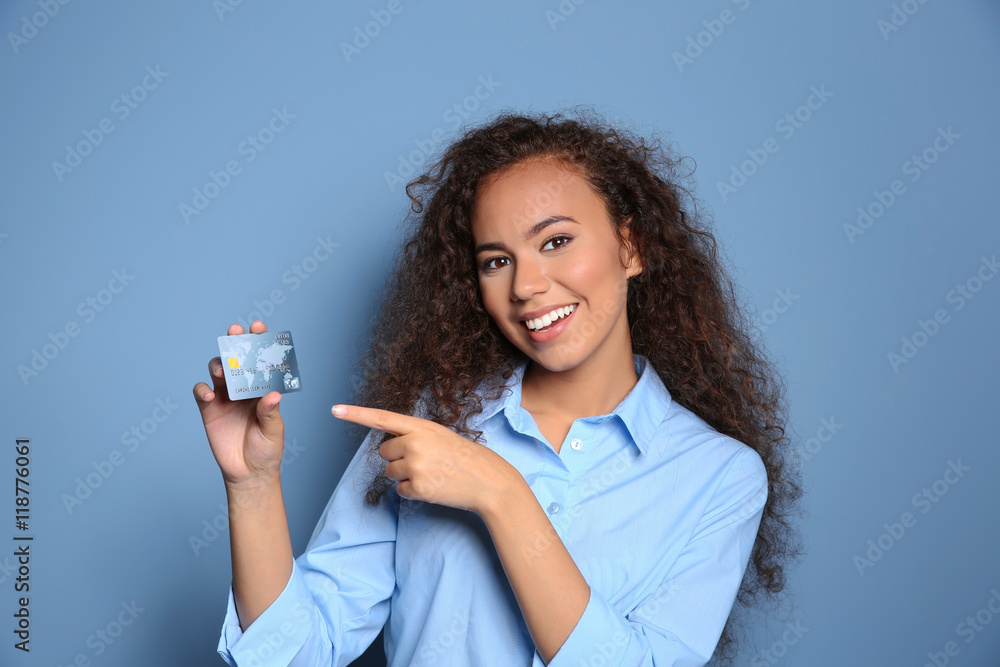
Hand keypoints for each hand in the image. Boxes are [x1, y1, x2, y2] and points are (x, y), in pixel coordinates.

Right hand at [193, 321, 284, 487]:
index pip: (261, 361)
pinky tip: (209, 393)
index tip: (258, 328)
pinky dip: (202, 388)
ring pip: (218, 371)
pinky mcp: (209, 410)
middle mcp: (243, 389)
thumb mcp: (274, 431)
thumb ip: (270, 413)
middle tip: (236, 332)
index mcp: (263, 388)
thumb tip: (272, 395)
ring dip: (219, 364)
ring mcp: (225, 397)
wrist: (249, 473)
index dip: (259, 343)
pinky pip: (201, 392)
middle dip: (236, 343)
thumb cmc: (267, 450)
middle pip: (236, 359)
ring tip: (223, 370)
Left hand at [331, 404, 517, 515]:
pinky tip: (433, 486)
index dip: (356, 414)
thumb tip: (388, 448)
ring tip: (431, 473)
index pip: (382, 418)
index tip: (335, 410)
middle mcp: (414, 443)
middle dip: (398, 458)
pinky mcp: (417, 487)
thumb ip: (413, 436)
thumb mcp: (439, 436)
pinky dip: (412, 491)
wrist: (487, 480)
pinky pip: (400, 490)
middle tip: (424, 461)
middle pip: (383, 452)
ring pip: (390, 472)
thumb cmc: (464, 457)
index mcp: (420, 426)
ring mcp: (415, 466)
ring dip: (405, 476)